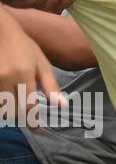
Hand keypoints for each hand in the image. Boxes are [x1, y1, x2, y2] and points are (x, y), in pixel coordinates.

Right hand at [0, 14, 64, 129]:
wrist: (0, 33)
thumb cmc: (25, 47)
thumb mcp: (42, 64)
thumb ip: (51, 85)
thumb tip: (62, 106)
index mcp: (24, 75)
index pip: (29, 106)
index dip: (33, 122)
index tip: (38, 130)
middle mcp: (6, 79)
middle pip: (12, 111)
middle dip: (21, 119)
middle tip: (30, 122)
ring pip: (1, 108)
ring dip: (10, 113)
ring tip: (19, 112)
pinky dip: (2, 104)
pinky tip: (9, 101)